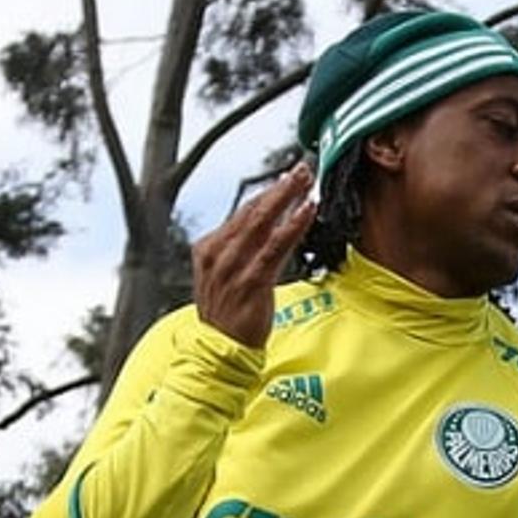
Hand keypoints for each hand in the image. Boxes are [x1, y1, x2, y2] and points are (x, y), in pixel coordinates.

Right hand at [192, 163, 316, 346]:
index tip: (289, 175)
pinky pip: (274, 249)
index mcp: (209, 248)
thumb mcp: (229, 274)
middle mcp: (218, 253)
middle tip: (302, 168)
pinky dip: (292, 226)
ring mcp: (233, 267)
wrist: (220, 349)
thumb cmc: (229, 312)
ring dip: (287, 198)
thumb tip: (269, 226)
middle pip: (252, 210)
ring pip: (262, 224)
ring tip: (307, 181)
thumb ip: (244, 249)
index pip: (242, 211)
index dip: (268, 191)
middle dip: (280, 187)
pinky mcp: (250, 283)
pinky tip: (307, 211)